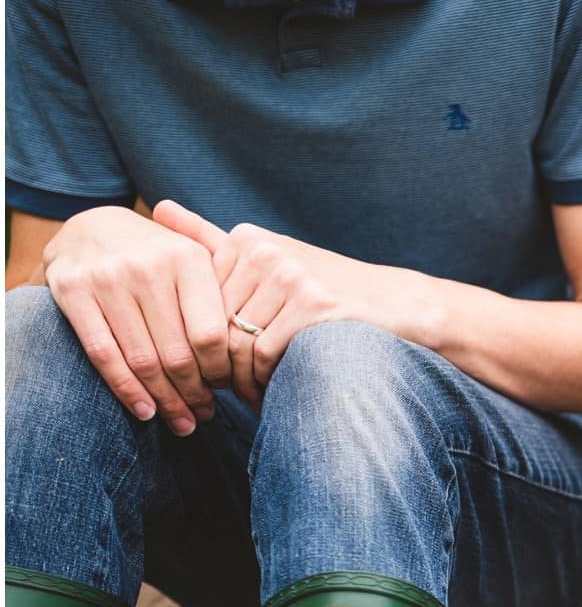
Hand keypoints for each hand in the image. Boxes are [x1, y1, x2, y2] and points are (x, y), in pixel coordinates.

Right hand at [38, 205, 232, 433]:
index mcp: (188, 259)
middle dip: (195, 394)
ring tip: (182, 422)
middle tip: (205, 415)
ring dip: (165, 401)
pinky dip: (126, 389)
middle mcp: (148, 266)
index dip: (220, 371)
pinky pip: (103, 353)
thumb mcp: (195, 259)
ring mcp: (107, 278)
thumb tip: (260, 351)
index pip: (211, 335)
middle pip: (177, 354)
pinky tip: (145, 411)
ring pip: (142, 359)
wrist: (90, 225)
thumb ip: (226, 294)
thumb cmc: (159, 255)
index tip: (226, 389)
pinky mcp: (72, 290)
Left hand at [152, 200, 374, 407]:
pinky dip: (266, 382)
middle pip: (215, 324)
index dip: (202, 342)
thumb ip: (213, 240)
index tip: (214, 367)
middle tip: (229, 392)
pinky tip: (274, 392)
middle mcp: (266, 252)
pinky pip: (267, 354)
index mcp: (248, 239)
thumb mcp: (271, 259)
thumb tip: (159, 209)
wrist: (397, 304)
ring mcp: (291, 275)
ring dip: (241, 380)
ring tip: (251, 397)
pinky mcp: (313, 304)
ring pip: (238, 343)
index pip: (199, 303)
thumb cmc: (327, 289)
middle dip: (219, 366)